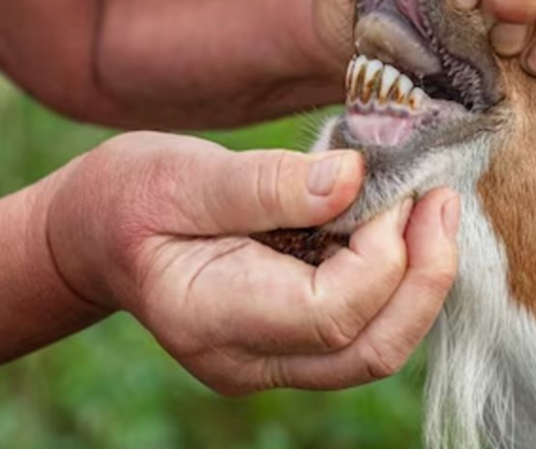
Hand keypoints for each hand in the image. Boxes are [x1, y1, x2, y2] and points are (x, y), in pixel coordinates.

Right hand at [45, 132, 459, 393]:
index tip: (389, 186)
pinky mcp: (288, 347)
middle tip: (440, 200)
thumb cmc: (128, 197)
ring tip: (431, 208)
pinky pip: (362, 330)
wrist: (96, 236)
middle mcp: (245, 360)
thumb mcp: (181, 172)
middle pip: (369, 351)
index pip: (329, 314)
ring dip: (419, 281)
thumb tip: (353, 179)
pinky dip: (396, 282)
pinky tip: (402, 227)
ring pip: (375, 350)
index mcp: (209, 318)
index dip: (380, 254)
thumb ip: (265, 183)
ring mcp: (268, 362)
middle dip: (424, 278)